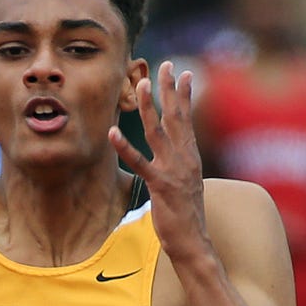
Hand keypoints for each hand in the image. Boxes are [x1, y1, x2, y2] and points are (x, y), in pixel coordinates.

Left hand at [110, 61, 209, 257]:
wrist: (194, 241)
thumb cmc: (187, 217)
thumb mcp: (187, 186)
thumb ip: (180, 167)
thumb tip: (177, 157)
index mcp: (190, 158)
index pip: (188, 120)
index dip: (185, 95)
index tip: (183, 73)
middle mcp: (185, 159)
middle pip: (177, 117)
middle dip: (170, 89)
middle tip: (165, 64)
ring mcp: (173, 171)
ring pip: (159, 131)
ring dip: (149, 106)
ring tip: (142, 84)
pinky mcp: (160, 185)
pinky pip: (140, 162)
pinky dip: (125, 146)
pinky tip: (112, 132)